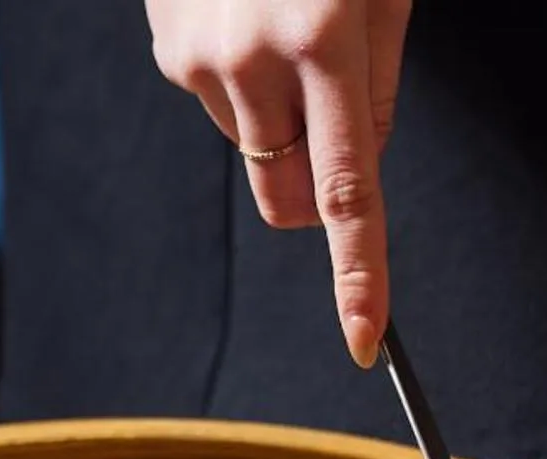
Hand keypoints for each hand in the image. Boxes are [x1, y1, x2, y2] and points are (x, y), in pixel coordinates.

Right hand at [145, 0, 411, 366]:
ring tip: (285, 26)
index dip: (361, 274)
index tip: (365, 338)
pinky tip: (244, 14)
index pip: (349, 191)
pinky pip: (216, 102)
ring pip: (254, 149)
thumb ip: (379, 85)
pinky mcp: (166, 48)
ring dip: (279, 118)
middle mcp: (253, 60)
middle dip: (316, 199)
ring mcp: (199, 60)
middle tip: (336, 140)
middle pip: (288, 198)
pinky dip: (241, 80)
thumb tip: (361, 169)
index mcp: (325, 40)